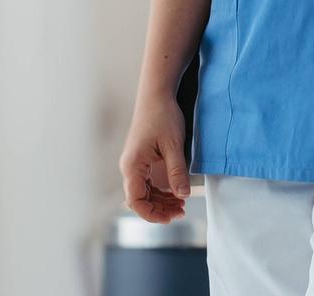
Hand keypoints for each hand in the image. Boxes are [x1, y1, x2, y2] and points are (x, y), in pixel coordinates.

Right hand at [119, 96, 190, 223]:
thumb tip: (183, 195)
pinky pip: (148, 183)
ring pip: (145, 193)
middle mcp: (130, 168)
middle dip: (159, 209)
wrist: (156, 96)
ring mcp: (135, 165)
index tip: (170, 218)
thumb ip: (177, 172)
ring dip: (161, 202)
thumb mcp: (173, 145)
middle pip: (140, 200)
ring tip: (181, 206)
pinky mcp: (142, 161)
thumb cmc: (163, 116)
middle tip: (182, 212)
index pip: (135, 201)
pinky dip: (161, 191)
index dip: (151, 214)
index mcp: (133, 166)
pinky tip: (176, 194)